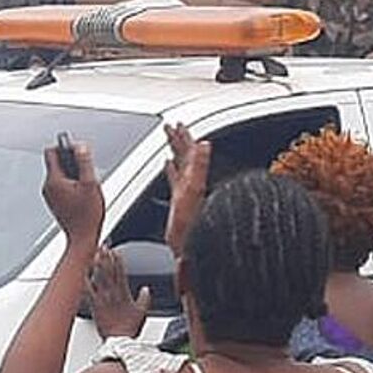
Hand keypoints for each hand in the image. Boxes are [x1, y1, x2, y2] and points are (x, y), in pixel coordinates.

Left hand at [43, 142, 103, 245]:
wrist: (82, 239)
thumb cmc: (87, 216)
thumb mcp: (91, 184)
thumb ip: (85, 162)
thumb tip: (80, 147)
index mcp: (54, 181)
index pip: (51, 152)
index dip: (65, 147)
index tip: (77, 151)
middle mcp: (48, 187)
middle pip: (56, 163)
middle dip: (72, 164)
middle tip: (86, 173)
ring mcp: (50, 196)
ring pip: (60, 176)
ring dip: (73, 176)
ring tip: (86, 188)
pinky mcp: (55, 203)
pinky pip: (61, 187)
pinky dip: (71, 186)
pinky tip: (82, 196)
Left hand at [85, 247, 149, 338]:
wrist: (118, 341)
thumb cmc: (129, 329)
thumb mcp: (142, 312)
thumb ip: (145, 299)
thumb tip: (146, 289)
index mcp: (125, 293)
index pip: (121, 272)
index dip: (118, 260)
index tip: (115, 251)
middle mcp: (113, 293)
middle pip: (109, 271)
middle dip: (106, 258)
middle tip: (103, 246)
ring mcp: (103, 298)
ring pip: (99, 278)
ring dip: (97, 265)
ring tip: (94, 254)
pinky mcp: (94, 306)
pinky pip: (88, 291)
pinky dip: (85, 281)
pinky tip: (82, 273)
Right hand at [162, 124, 211, 250]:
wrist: (191, 248)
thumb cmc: (193, 225)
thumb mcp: (194, 191)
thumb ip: (200, 166)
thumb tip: (206, 144)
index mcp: (194, 178)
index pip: (189, 151)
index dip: (183, 137)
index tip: (176, 124)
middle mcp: (191, 182)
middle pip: (185, 154)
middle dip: (178, 139)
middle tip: (171, 126)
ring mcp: (185, 191)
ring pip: (180, 164)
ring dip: (175, 150)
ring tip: (169, 140)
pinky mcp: (179, 201)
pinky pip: (174, 179)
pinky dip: (170, 169)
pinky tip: (167, 166)